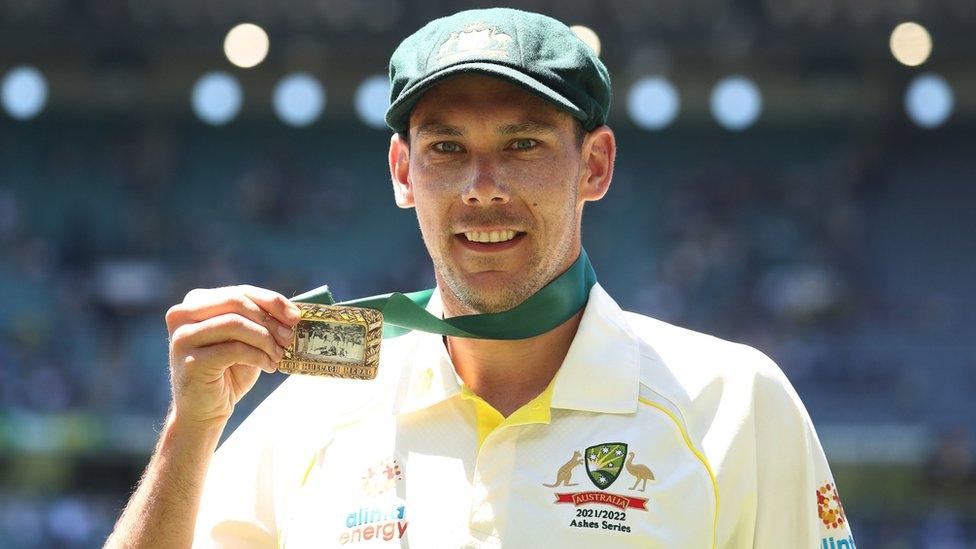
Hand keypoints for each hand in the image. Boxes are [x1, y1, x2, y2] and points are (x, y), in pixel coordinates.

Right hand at [164, 285, 300, 427]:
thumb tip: (293, 311)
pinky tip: (268, 366)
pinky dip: (258, 356)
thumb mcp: (246, 340)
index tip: (295, 316)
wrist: (204, 410)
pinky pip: (234, 349)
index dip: (271, 301)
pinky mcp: (190, 360)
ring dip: (265, 339)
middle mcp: (183, 315)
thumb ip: (259, 320)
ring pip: (234, 324)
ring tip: (279, 355)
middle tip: (289, 337)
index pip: (240, 292)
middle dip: (269, 319)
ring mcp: (183, 337)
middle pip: (236, 302)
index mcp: (196, 303)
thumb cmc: (228, 371)